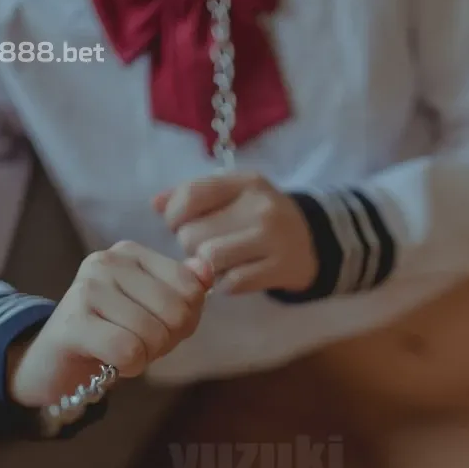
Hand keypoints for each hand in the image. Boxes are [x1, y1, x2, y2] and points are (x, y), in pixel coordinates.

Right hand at [9, 241, 212, 407]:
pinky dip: (130, 367)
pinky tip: (110, 361)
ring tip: (121, 350)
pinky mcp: (73, 322)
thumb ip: (186, 289)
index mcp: (131, 253)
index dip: (185, 320)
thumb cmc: (113, 333)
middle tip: (139, 343)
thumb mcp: (156, 310)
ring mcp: (87, 288)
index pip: (191, 287)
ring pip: (154, 334)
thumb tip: (206, 271)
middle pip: (177, 312)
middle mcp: (107, 261)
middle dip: (166, 341)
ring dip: (146, 356)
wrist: (56, 364)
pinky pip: (129, 351)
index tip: (157, 325)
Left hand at [153, 173, 316, 294]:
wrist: (313, 242)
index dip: (173, 216)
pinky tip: (235, 276)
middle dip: (191, 246)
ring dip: (206, 268)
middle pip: (193, 233)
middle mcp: (260, 206)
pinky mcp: (279, 268)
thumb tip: (155, 204)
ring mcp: (272, 238)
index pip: (190, 195)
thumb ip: (191, 195)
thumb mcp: (232, 195)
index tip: (178, 224)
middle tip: (207, 247)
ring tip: (219, 263)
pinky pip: (231, 282)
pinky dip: (225, 285)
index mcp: (245, 182)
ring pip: (209, 259)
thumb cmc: (259, 218)